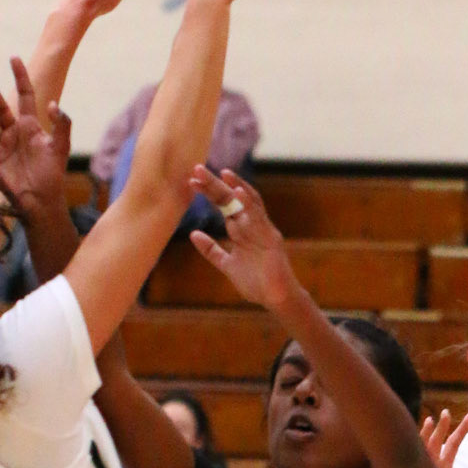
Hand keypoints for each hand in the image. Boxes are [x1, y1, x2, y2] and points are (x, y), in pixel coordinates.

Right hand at [0, 58, 71, 218]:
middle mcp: (14, 131)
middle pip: (2, 107)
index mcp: (30, 125)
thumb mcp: (61, 147)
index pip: (24, 95)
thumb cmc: (52, 173)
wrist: (41, 200)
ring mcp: (1, 144)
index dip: (20, 76)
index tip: (14, 58)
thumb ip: (63, 124)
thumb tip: (54, 104)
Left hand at [187, 168, 297, 310]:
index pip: (223, 204)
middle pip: (231, 199)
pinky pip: (259, 218)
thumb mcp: (227, 264)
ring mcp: (262, 229)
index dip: (208, 192)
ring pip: (248, 202)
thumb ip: (211, 250)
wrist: (276, 299)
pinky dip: (249, 204)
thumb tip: (192, 234)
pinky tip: (239, 192)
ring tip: (222, 173)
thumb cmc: (255, 282)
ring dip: (235, 187)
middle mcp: (251, 225)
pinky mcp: (271, 238)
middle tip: (197, 168)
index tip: (191, 180)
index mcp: (241, 229)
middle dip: (215, 184)